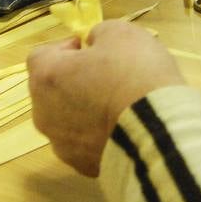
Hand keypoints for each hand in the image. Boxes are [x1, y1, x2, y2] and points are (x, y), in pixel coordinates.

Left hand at [28, 20, 184, 176]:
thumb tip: (93, 45)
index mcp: (46, 77)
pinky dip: (98, 136)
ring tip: (118, 106)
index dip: (64, 49)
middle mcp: (44, 113)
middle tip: (106, 76)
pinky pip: (86, 145)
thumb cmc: (136, 75)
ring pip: (67, 121)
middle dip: (73, 81)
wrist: (160, 134)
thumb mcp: (121, 33)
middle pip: (51, 91)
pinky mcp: (83, 167)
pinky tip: (124, 130)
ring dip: (84, 111)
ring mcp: (62, 145)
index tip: (88, 49)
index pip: (40, 56)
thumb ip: (98, 34)